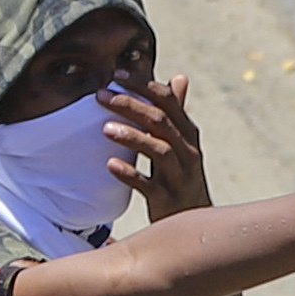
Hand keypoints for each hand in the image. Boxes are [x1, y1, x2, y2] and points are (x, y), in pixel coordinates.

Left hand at [101, 75, 210, 218]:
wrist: (193, 221)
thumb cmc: (180, 176)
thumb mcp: (181, 143)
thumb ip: (175, 113)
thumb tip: (179, 77)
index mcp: (187, 135)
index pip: (168, 101)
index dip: (143, 85)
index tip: (116, 74)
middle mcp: (187, 152)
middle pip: (161, 122)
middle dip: (131, 105)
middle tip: (100, 95)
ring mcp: (180, 176)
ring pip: (160, 151)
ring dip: (132, 137)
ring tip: (105, 129)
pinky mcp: (168, 200)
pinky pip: (150, 185)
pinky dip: (131, 174)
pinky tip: (111, 165)